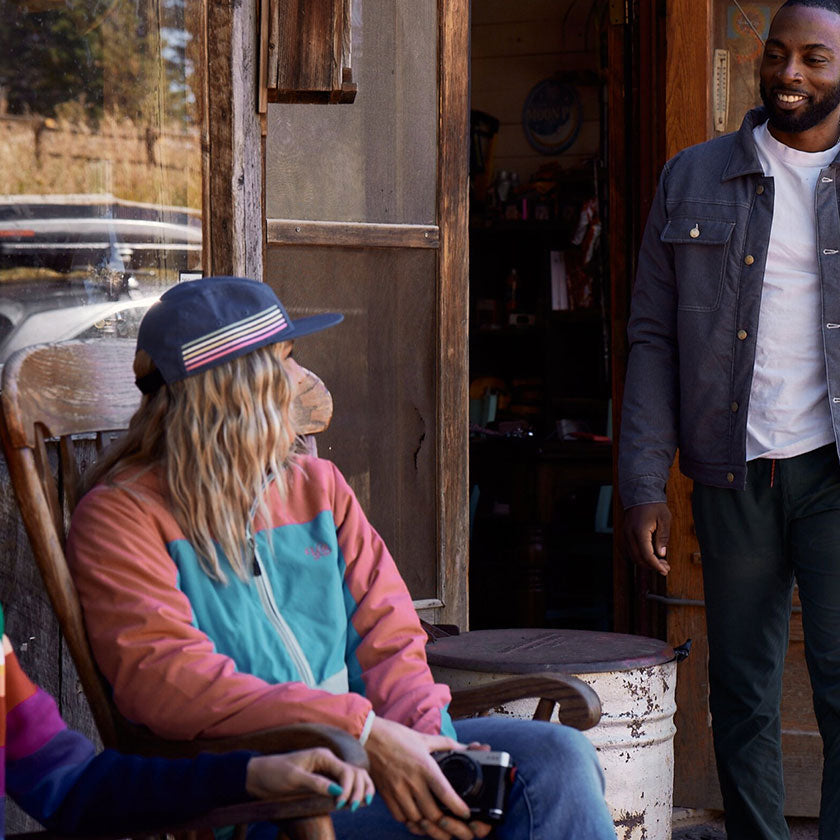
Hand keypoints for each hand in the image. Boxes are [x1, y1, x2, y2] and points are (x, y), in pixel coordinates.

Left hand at [246, 747, 373, 811]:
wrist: (261, 776)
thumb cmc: (275, 773)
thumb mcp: (294, 778)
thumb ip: (316, 783)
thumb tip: (337, 790)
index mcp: (323, 756)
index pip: (346, 771)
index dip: (348, 788)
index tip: (340, 805)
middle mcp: (329, 761)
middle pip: (355, 772)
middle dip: (358, 789)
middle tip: (353, 809)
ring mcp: (328, 770)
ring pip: (355, 775)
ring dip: (362, 788)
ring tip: (362, 804)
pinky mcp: (325, 780)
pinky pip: (346, 782)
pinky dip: (356, 789)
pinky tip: (359, 800)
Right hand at [365, 717, 491, 839]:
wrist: (366, 737)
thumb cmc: (396, 736)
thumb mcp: (424, 739)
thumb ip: (447, 745)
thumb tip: (469, 747)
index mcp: (424, 766)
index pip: (444, 793)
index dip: (458, 808)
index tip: (467, 815)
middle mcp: (411, 781)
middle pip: (432, 814)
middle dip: (450, 826)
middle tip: (463, 832)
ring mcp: (397, 791)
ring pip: (417, 821)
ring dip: (432, 828)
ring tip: (445, 832)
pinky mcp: (386, 797)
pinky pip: (401, 818)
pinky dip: (413, 824)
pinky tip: (422, 823)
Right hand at [624, 502, 670, 574]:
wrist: (640, 494)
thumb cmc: (654, 506)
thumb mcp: (664, 519)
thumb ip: (663, 537)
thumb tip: (661, 554)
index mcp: (640, 531)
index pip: (646, 555)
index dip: (656, 565)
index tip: (665, 570)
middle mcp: (630, 535)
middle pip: (638, 559)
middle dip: (652, 566)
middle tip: (665, 568)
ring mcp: (626, 535)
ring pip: (633, 556)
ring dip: (646, 563)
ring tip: (660, 563)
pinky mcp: (626, 535)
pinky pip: (631, 550)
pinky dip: (641, 556)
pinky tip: (651, 556)